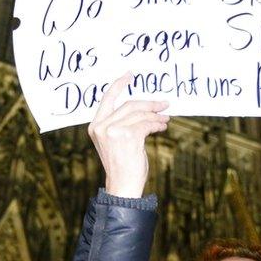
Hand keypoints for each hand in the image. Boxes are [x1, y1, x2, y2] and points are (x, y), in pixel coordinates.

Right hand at [88, 73, 169, 197]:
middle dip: (149, 103)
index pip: (107, 99)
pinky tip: (162, 126)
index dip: (119, 84)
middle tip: (163, 104)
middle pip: (129, 104)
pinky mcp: (127, 136)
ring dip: (156, 115)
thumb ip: (122, 123)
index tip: (130, 75)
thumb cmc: (122, 165)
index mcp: (95, 126)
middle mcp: (101, 126)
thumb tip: (144, 108)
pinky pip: (146, 124)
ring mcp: (113, 131)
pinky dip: (157, 124)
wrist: (123, 185)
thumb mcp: (116, 141)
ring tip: (165, 119)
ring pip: (140, 114)